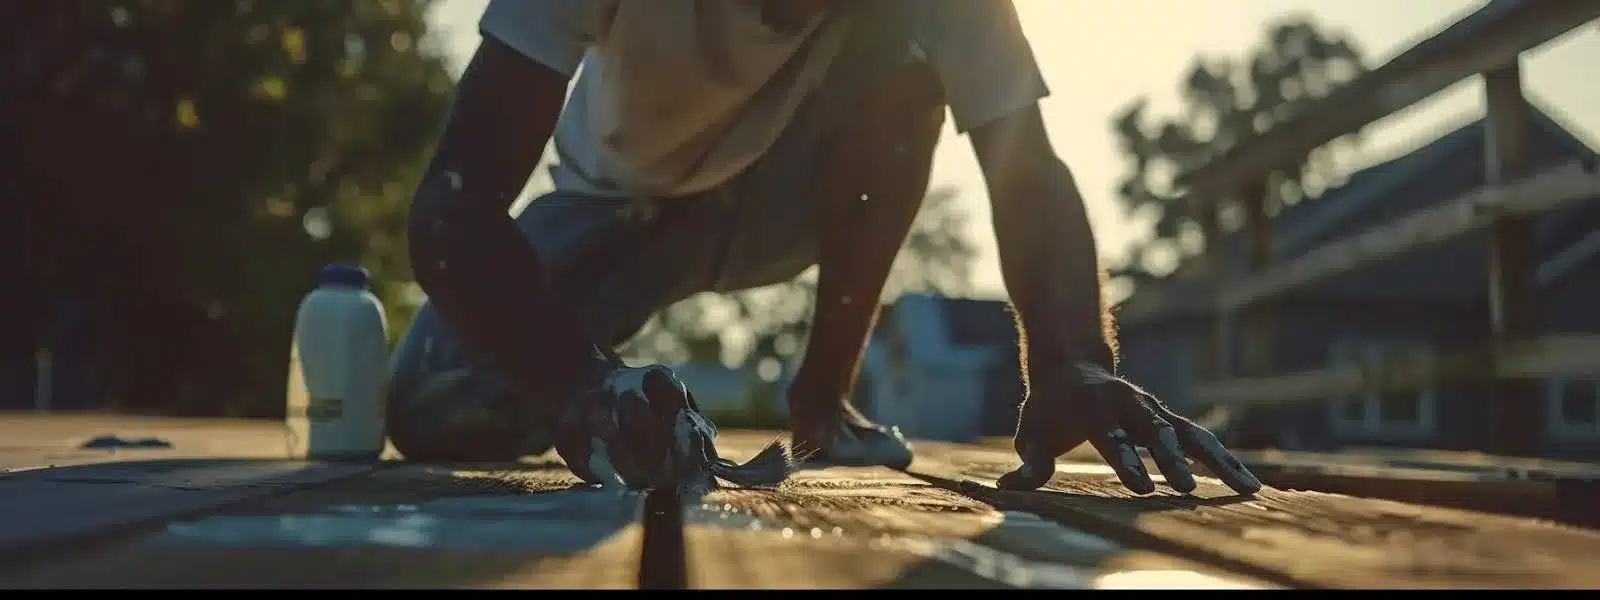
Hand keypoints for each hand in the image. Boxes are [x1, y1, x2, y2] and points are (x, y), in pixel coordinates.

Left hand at [997, 362, 1261, 495]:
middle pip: (1156, 432)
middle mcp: (1129, 403)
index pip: (1111, 437)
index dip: (1126, 461)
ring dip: (1217, 462)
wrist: (1071, 366)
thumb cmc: (1049, 409)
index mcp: (1094, 407)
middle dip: (1171, 460)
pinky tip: (1248, 486)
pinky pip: (1201, 439)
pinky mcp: (1170, 418)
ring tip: (1245, 489)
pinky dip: (1225, 460)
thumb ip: (1029, 462)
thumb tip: (1007, 487)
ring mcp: (1154, 409)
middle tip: (1185, 488)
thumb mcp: (1033, 431)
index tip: (1143, 487)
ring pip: (1190, 434)